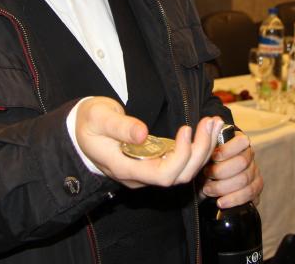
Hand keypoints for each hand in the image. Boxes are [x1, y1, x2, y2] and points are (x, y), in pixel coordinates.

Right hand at [75, 96, 223, 188]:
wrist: (81, 131)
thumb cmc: (88, 123)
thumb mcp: (98, 118)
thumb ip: (119, 126)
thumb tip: (142, 133)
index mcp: (124, 167)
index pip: (162, 175)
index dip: (180, 156)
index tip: (186, 129)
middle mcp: (139, 176)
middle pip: (179, 176)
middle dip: (199, 151)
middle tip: (210, 122)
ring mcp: (147, 171)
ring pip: (183, 172)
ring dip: (202, 149)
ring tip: (213, 123)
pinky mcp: (153, 163)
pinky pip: (180, 163)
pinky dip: (196, 147)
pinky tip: (204, 129)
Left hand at [201, 131, 263, 207]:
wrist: (210, 180)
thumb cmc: (206, 162)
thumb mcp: (205, 151)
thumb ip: (207, 142)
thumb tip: (209, 124)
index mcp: (239, 141)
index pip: (241, 142)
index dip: (226, 150)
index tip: (212, 157)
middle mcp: (250, 155)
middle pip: (242, 162)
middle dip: (221, 171)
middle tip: (205, 175)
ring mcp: (255, 171)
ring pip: (245, 179)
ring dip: (223, 186)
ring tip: (208, 189)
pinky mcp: (256, 187)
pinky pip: (250, 193)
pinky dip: (234, 199)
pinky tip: (221, 202)